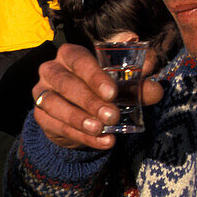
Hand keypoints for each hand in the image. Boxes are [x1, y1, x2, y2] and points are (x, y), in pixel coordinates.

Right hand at [30, 43, 163, 149]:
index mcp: (70, 55)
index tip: (113, 93)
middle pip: (65, 82)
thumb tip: (156, 88)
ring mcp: (41, 93)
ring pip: (54, 104)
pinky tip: (102, 141)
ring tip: (101, 129)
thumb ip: (138, 85)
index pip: (79, 59)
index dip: (94, 75)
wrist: (81, 115)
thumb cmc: (101, 90)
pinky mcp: (40, 116)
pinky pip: (57, 126)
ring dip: (79, 118)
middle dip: (89, 100)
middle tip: (112, 115)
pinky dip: (81, 136)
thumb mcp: (122, 85)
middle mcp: (51, 70)